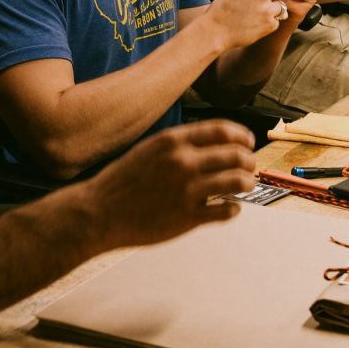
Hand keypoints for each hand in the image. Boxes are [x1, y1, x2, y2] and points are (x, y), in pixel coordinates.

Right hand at [86, 121, 256, 248]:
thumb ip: (178, 144)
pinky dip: (234, 209)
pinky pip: (226, 211)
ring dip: (246, 183)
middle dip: (248, 160)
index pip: (222, 130)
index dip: (241, 135)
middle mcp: (183, 162)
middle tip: (249, 166)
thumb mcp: (149, 149)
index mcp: (173, 141)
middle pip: (236, 154)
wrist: (99, 212)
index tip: (247, 142)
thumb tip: (212, 142)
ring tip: (245, 185)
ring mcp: (187, 190)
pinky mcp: (187, 217)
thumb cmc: (123, 181)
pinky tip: (230, 208)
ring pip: (237, 181)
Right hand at [204, 0, 289, 49]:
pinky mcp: (269, 24)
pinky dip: (269, 22)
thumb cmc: (224, 7)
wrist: (215, 30)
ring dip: (273, 9)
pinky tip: (255, 23)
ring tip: (256, 13)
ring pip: (282, 5)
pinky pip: (277, 20)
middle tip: (262, 1)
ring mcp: (267, 10)